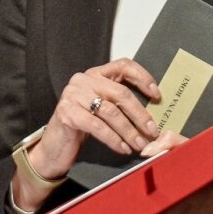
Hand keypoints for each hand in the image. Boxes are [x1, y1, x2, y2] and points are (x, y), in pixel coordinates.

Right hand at [14, 59, 160, 210]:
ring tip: (139, 143)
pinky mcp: (67, 114)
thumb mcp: (102, 109)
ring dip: (129, 130)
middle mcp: (83, 80)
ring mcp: (73, 95)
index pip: (123, 66)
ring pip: (110, 111)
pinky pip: (97, 126)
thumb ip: (120, 103)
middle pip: (120, 93)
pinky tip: (122, 148)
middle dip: (140, 114)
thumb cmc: (82, 127)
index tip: (157, 95)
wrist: (54, 146)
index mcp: (96, 74)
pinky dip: (113, 139)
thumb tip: (152, 113)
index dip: (143, 77)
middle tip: (152, 130)